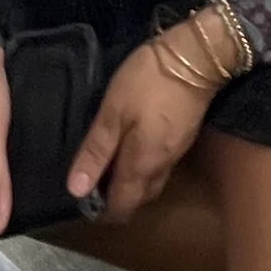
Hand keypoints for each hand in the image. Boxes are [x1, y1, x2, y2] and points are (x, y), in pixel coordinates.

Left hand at [63, 33, 214, 220]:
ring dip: (130, 183)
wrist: (194, 58)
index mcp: (141, 167)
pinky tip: (131, 147)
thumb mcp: (113, 113)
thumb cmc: (147, 84)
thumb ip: (96, 152)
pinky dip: (142, 167)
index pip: (122, 208)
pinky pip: (159, 166)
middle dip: (116, 199)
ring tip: (108, 164)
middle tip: (92, 181)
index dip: (102, 212)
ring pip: (150, 183)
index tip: (82, 199)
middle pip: (138, 200)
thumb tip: (76, 191)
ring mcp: (175, 154)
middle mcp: (161, 169)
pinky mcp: (183, 139)